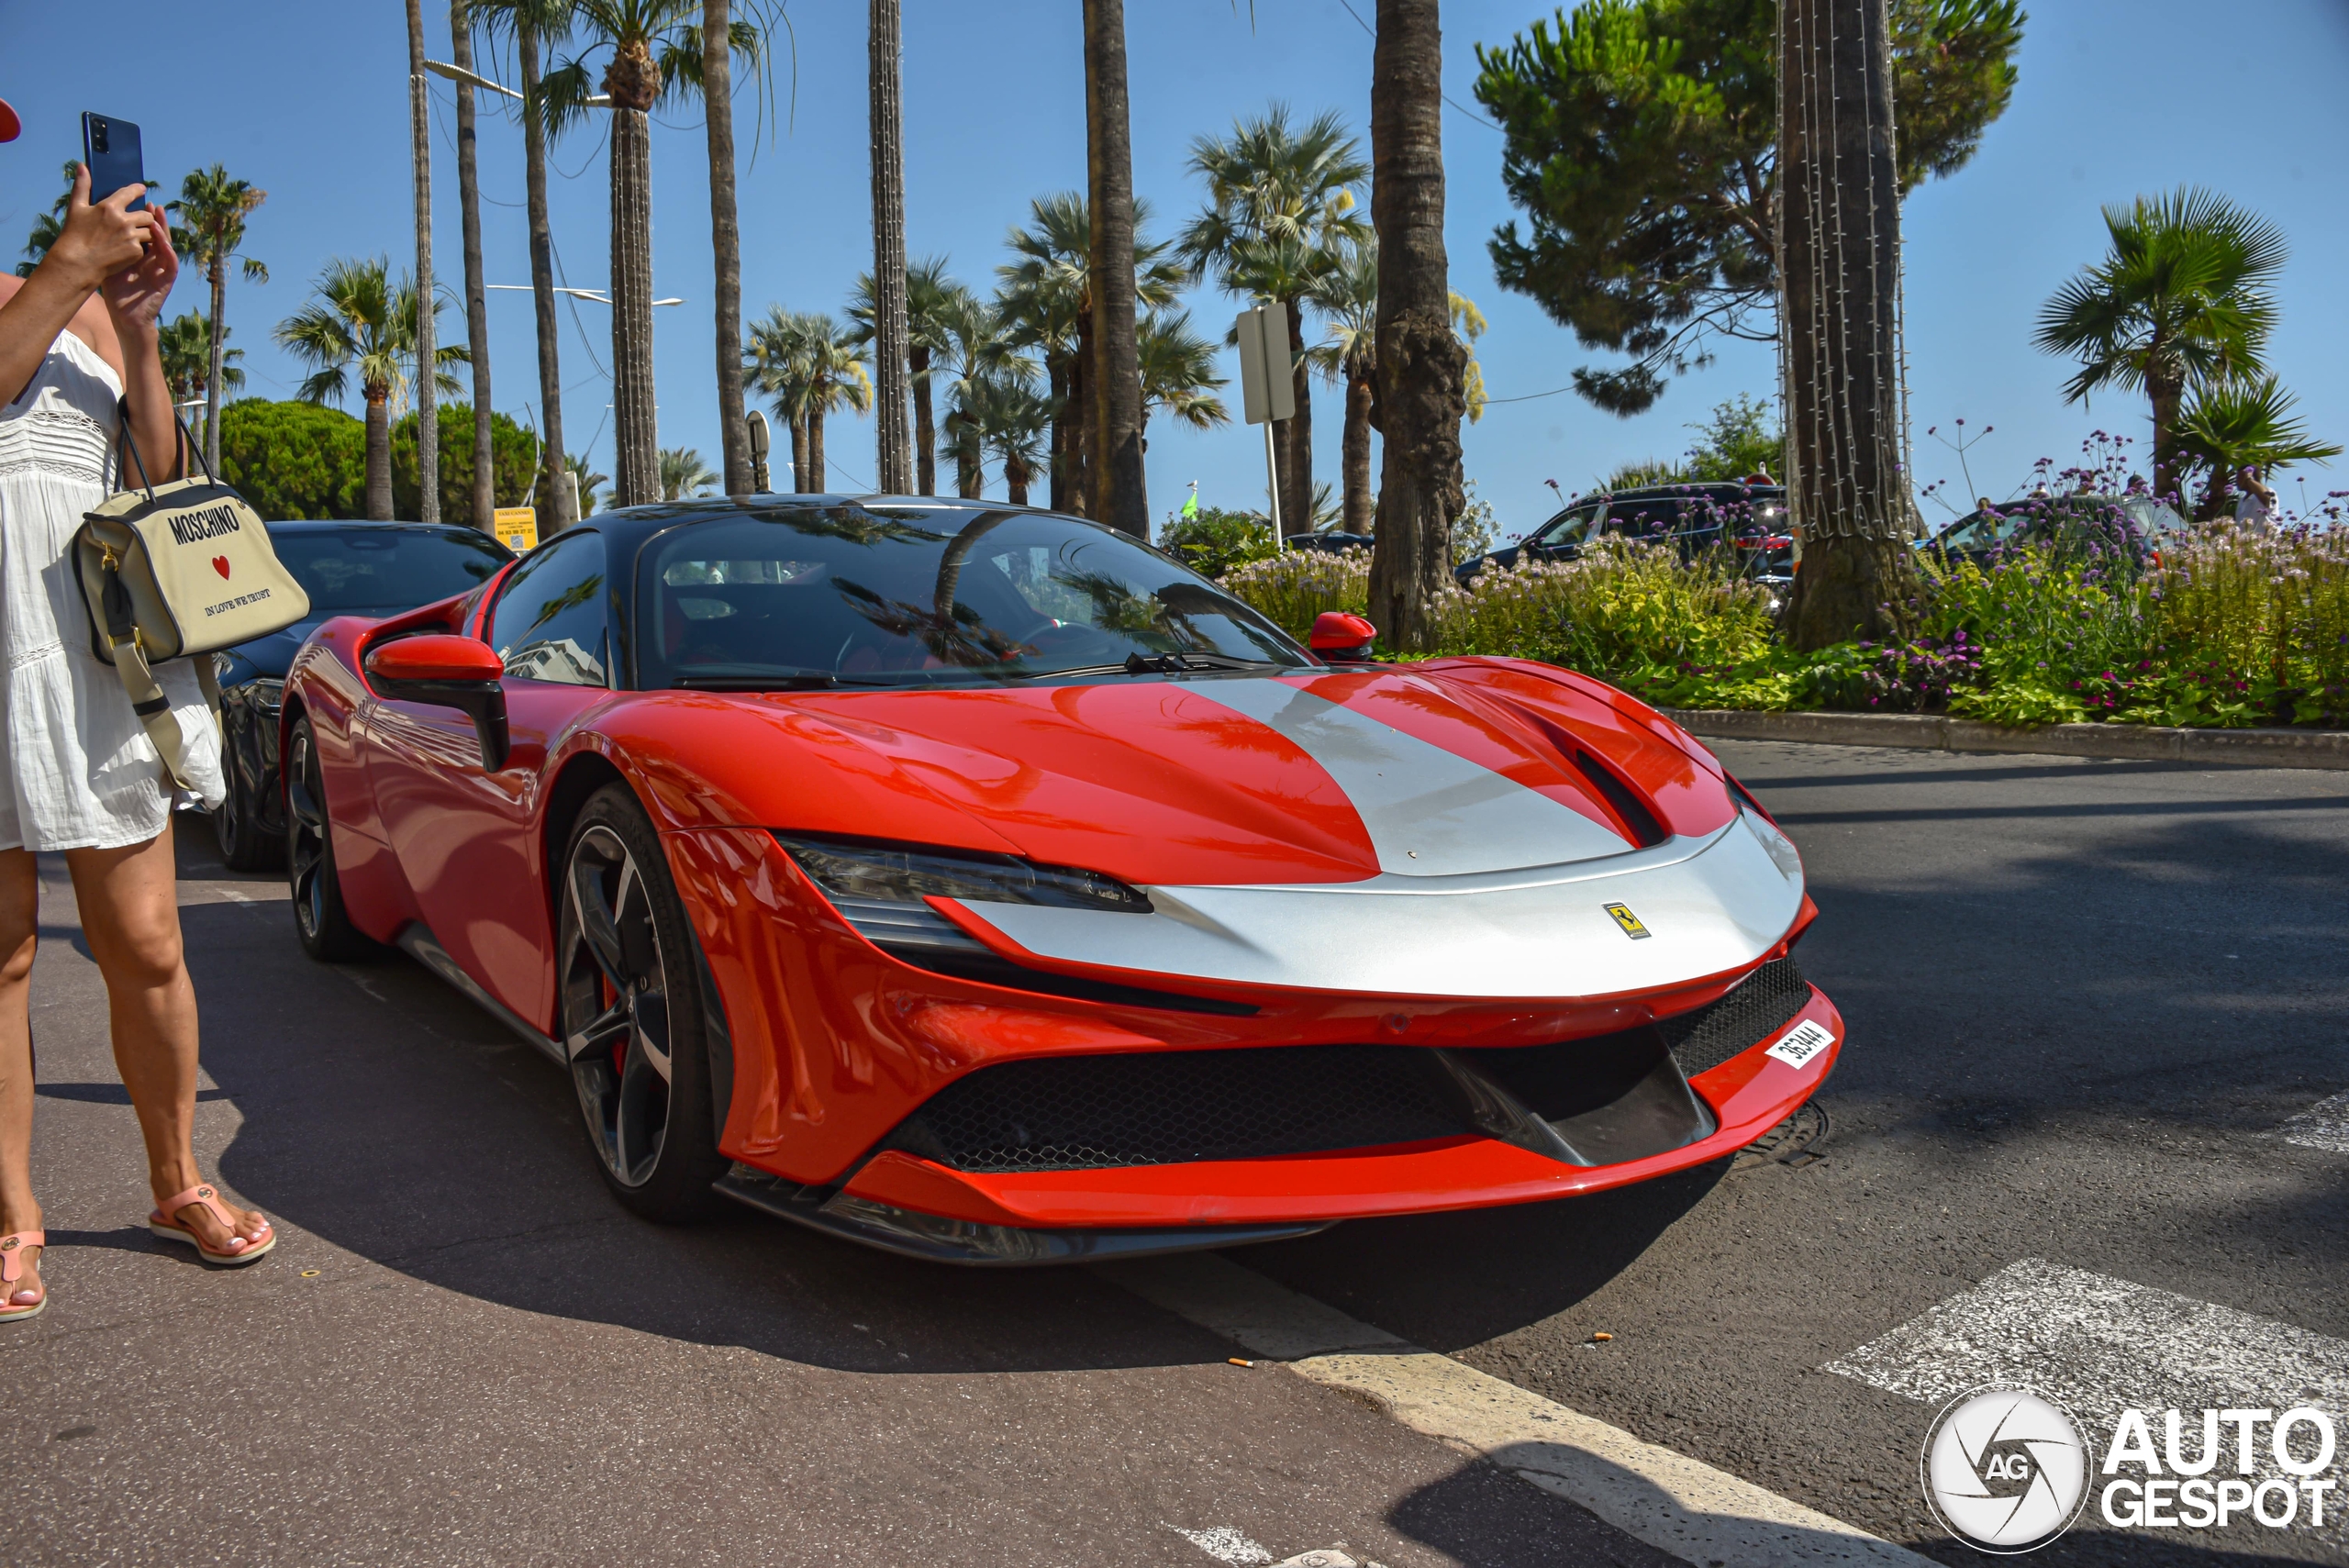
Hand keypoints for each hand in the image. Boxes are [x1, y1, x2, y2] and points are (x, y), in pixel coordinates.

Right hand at [39, 164, 153, 295]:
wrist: (77, 263)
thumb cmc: (74, 234)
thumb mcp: (76, 207)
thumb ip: (82, 186)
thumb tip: (81, 165)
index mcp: (109, 206)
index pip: (130, 193)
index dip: (138, 190)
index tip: (142, 189)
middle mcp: (123, 220)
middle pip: (146, 215)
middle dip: (145, 217)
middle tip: (141, 220)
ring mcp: (131, 236)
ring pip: (150, 231)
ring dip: (146, 232)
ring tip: (138, 235)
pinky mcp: (135, 251)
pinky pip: (145, 246)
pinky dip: (139, 246)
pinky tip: (130, 249)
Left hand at [101, 206, 177, 332]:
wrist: (125, 316)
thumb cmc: (116, 292)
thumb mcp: (109, 263)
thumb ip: (108, 246)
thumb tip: (94, 224)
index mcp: (140, 255)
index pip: (143, 232)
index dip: (141, 218)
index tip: (135, 202)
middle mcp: (153, 260)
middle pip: (156, 235)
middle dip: (154, 218)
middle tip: (149, 202)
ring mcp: (161, 269)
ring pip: (166, 244)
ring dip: (163, 229)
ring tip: (156, 213)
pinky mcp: (167, 279)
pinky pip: (170, 261)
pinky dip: (167, 248)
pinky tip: (160, 237)